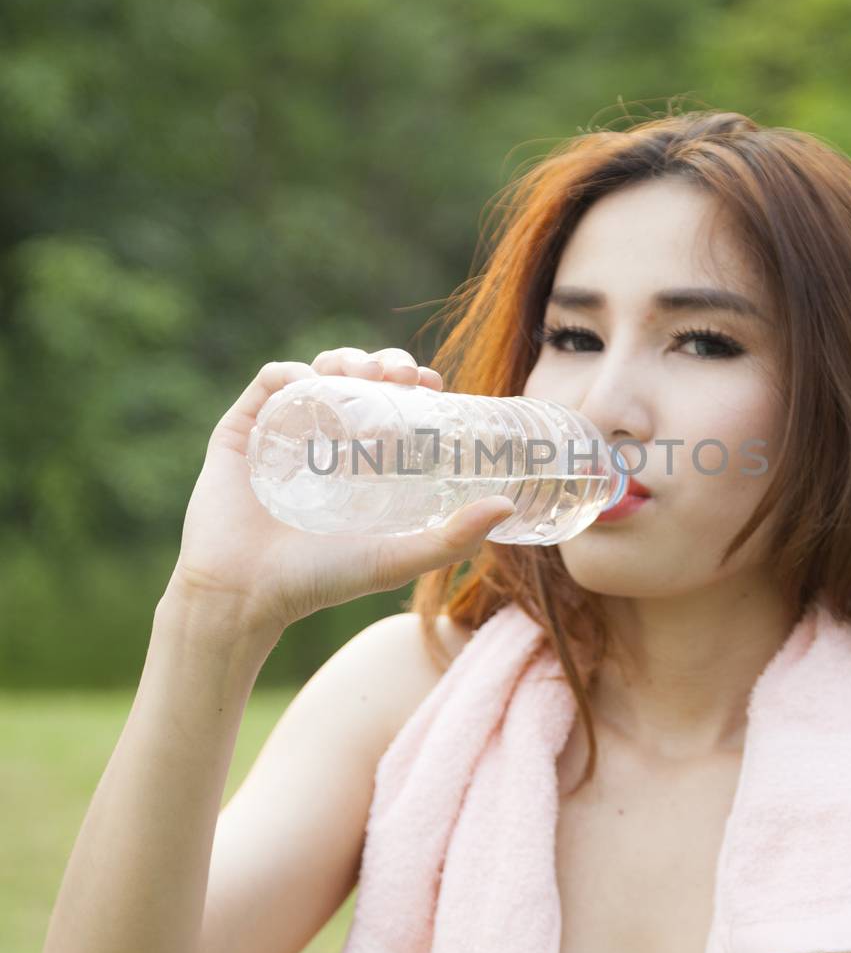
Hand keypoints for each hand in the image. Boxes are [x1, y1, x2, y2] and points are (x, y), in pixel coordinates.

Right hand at [167, 346, 515, 634]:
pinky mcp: (240, 432)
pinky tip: (315, 382)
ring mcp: (280, 433)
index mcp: (356, 462)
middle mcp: (320, 442)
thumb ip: (451, 539)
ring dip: (344, 358)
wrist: (245, 595)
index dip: (412, 383)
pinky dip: (294, 371)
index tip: (431, 383)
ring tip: (364, 372)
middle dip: (382, 363)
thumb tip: (507, 507)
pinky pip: (269, 383)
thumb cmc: (319, 582)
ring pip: (317, 371)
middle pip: (357, 379)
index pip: (391, 404)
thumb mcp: (395, 558)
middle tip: (398, 375)